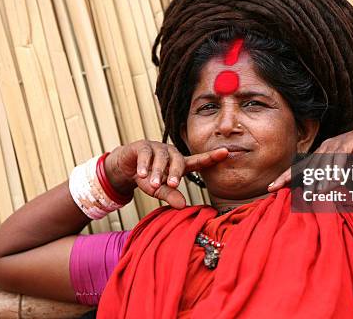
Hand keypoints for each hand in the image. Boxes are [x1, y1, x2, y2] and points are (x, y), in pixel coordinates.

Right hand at [105, 140, 228, 207]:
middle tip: (173, 185)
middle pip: (178, 160)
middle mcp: (171, 153)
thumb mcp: (159, 189)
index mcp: (180, 163)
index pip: (198, 161)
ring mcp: (157, 148)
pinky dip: (144, 165)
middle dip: (175, 172)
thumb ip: (170, 195)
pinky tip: (142, 174)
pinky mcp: (143, 146)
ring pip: (161, 158)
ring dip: (157, 172)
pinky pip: (146, 154)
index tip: (226, 152)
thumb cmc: (148, 177)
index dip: (211, 157)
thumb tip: (182, 206)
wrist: (126, 167)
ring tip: (154, 185)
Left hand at [268, 121, 352, 191]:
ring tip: (314, 194)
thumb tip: (326, 200)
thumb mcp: (348, 174)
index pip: (301, 168)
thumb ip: (336, 184)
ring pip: (323, 162)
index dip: (287, 177)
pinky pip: (340, 156)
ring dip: (318, 178)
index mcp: (323, 155)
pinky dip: (336, 168)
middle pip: (306, 164)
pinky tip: (333, 180)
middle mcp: (326, 147)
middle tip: (279, 190)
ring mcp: (337, 143)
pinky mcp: (351, 140)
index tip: (271, 188)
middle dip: (292, 177)